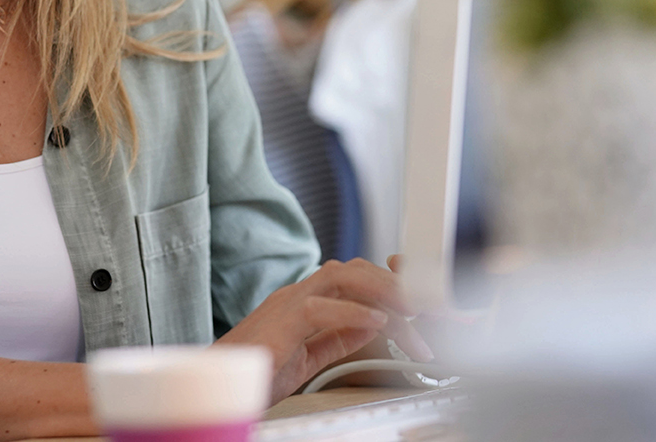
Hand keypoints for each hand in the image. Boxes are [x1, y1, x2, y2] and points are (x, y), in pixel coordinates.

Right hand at [216, 258, 431, 402]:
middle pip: (360, 270)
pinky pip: (320, 307)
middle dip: (404, 286)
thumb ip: (339, 334)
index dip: (398, 283)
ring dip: (387, 292)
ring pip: (345, 277)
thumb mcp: (311, 352)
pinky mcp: (281, 322)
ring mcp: (290, 302)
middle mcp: (303, 293)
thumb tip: (375, 322)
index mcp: (311, 299)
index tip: (434, 302)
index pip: (362, 277)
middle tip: (440, 311)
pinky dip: (353, 311)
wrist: (215, 385)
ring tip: (417, 313)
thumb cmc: (257, 370)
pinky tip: (379, 322)